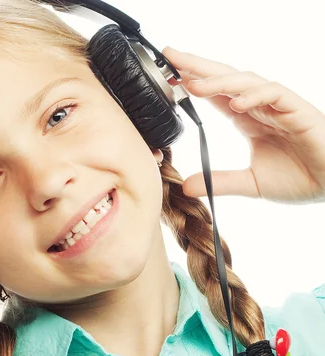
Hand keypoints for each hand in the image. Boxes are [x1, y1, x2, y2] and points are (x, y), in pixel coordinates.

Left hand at [162, 46, 324, 204]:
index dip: (193, 82)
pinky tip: (236, 102)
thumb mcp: (252, 183)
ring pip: (247, 82)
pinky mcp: (299, 110)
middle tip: (170, 56)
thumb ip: (220, 181)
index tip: (167, 76)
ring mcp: (280, 106)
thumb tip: (186, 186)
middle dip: (198, 66)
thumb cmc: (301, 177)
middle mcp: (261, 107)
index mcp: (248, 118)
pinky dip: (255, 95)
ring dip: (219, 81)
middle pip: (225, 78)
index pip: (215, 94)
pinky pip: (275, 94)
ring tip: (194, 84)